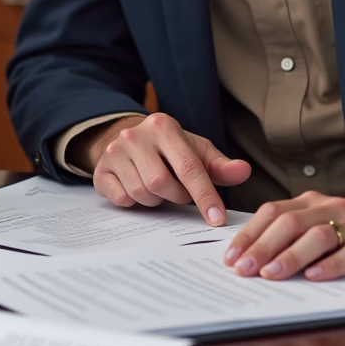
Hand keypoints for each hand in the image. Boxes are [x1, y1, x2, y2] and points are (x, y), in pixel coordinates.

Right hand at [74, 113, 250, 225]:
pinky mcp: (100, 169)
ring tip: (158, 189)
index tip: (217, 219)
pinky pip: (121, 198)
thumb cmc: (169, 150)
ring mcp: (114, 151)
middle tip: (178, 192)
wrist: (130, 140)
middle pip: (161, 183)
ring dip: (155, 200)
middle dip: (176, 196)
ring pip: (141, 193)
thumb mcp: (196, 151)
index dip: (205, 196)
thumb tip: (243, 170)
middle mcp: (134, 134)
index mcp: (163, 126)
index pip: (188, 167)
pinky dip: (133, 201)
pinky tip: (137, 189)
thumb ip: (220, 165)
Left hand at [223, 192, 344, 280]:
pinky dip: (330, 266)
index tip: (231, 256)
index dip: (249, 234)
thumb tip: (250, 255)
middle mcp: (330, 207)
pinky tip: (314, 277)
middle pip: (289, 223)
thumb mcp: (319, 225)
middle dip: (262, 246)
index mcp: (310, 201)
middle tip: (244, 268)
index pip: (271, 212)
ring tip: (271, 274)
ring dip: (290, 256)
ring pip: (317, 236)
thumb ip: (290, 234)